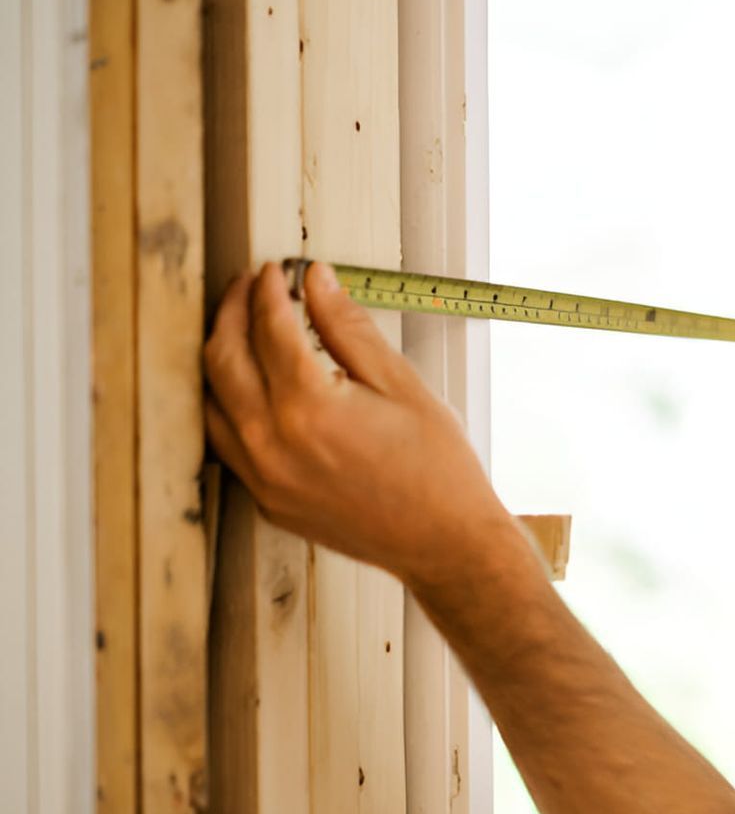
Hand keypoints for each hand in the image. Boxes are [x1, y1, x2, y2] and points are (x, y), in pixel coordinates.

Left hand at [203, 260, 521, 591]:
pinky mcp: (266, 500)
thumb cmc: (437, 468)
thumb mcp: (402, 385)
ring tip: (242, 330)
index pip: (270, 328)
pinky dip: (229, 404)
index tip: (277, 270)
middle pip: (223, 358)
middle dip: (232, 312)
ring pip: (210, 402)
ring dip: (220, 357)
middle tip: (249, 286)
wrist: (444, 543)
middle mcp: (272, 443)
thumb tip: (319, 283)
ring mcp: (263, 477)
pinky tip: (251, 387)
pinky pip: (226, 442)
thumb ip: (350, 329)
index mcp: (309, 407)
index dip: (270, 290)